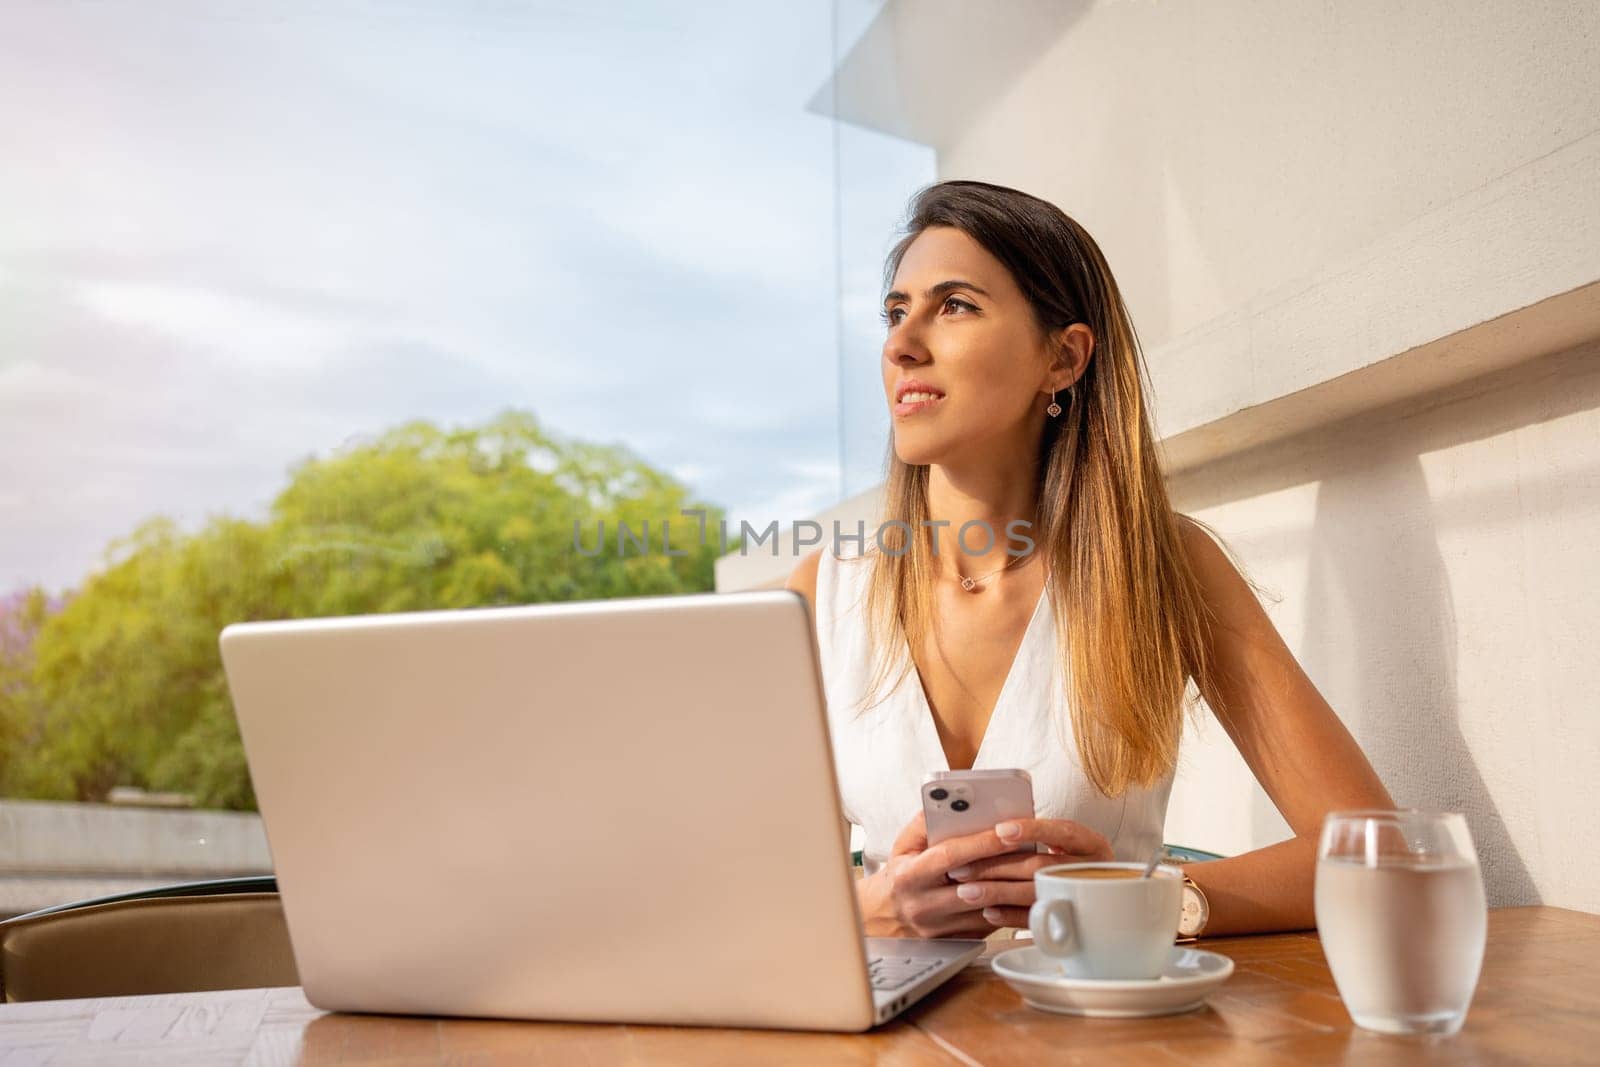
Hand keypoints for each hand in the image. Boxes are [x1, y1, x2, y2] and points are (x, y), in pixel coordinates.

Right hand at [857, 813, 1112, 937]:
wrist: (882, 921)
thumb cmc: (899, 875)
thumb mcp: (902, 847)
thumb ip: (923, 824)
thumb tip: (949, 803)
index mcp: (910, 876)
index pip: (950, 856)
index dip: (981, 843)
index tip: (1009, 829)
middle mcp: (925, 905)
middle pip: (976, 884)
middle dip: (1010, 866)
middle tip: (1040, 850)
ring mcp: (941, 928)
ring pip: (988, 908)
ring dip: (1017, 889)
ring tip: (1042, 871)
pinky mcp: (957, 942)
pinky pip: (990, 925)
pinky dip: (1011, 908)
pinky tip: (1029, 893)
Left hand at [942, 817, 1113, 928]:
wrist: (1108, 906)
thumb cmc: (1073, 864)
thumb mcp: (1067, 847)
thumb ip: (1039, 837)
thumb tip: (992, 830)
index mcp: (1093, 844)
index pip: (1063, 832)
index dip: (1032, 830)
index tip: (1000, 830)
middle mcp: (1093, 871)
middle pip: (1041, 866)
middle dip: (996, 865)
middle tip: (961, 868)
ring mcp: (1084, 899)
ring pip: (1035, 893)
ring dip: (997, 892)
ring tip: (966, 890)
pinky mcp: (1071, 924)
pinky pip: (1038, 919)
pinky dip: (1009, 915)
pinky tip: (987, 911)